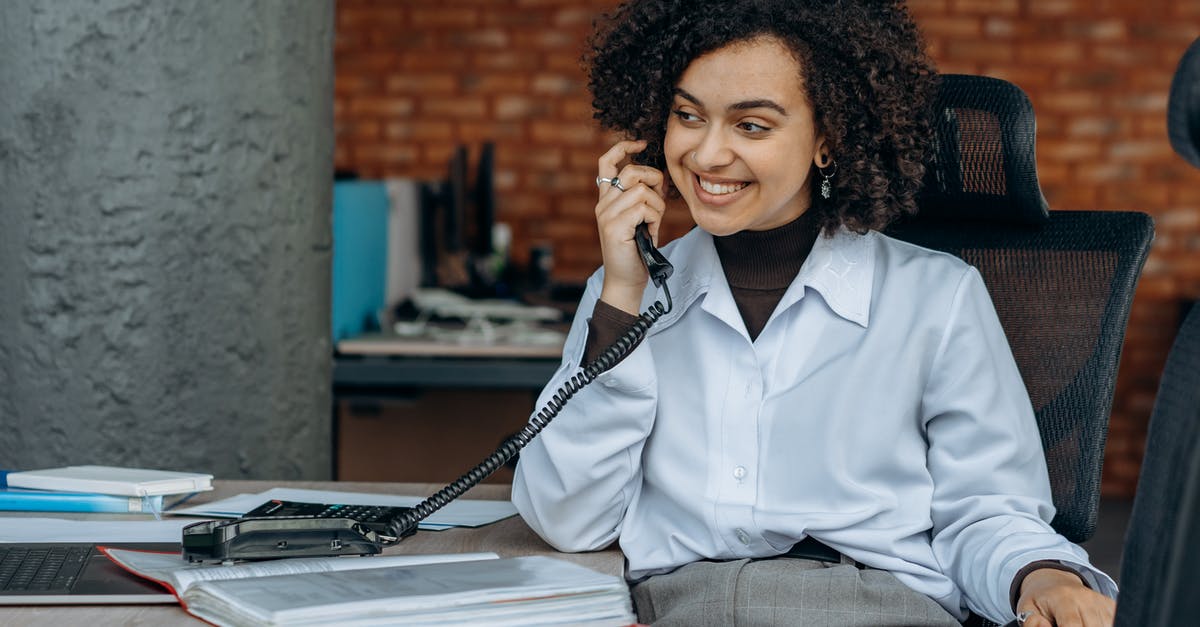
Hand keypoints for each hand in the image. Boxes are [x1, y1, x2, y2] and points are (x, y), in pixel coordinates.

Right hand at [594, 139, 666, 314]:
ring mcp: (607, 216)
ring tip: (654, 225)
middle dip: (654, 182)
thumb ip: (640, 199)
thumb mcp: (638, 220)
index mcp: (607, 200)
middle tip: (659, 201)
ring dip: (657, 207)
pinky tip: (651, 234)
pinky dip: (654, 220)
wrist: (626, 280)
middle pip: (632, 172)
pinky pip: (643, 208)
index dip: (623, 147)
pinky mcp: (615, 227)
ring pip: (641, 191)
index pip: (607, 162)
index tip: (641, 144)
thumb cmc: (636, 251)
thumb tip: (658, 180)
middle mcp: (603, 204)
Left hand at [1015, 567, 1114, 625]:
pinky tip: (1092, 624)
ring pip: (1108, 625)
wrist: (1052, 582)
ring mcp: (1100, 601)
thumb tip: (1044, 626)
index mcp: (1063, 599)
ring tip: (1080, 625)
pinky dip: (1108, 625)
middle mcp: (1086, 598)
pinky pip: (1116, 620)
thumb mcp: (1028, 609)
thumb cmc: (1040, 600)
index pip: (1072, 625)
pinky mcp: (1111, 605)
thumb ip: (1032, 621)